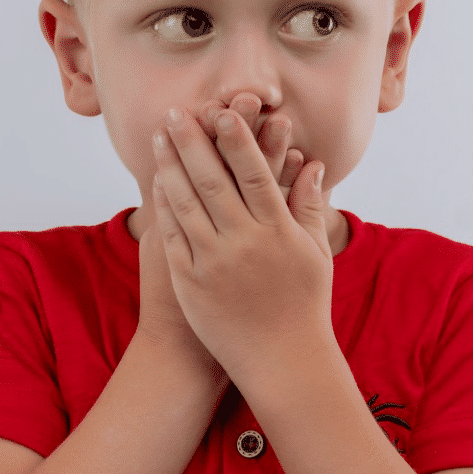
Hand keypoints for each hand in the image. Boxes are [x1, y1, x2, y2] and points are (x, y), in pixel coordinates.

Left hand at [150, 96, 335, 385]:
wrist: (282, 363)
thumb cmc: (304, 306)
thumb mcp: (315, 253)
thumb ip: (309, 205)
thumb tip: (312, 163)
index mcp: (278, 231)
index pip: (253, 173)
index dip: (237, 140)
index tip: (223, 111)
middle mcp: (244, 242)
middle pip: (211, 180)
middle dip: (191, 141)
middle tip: (176, 111)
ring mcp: (214, 262)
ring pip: (185, 203)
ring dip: (169, 165)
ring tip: (158, 137)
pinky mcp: (191, 282)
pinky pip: (173, 236)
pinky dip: (163, 206)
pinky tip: (157, 182)